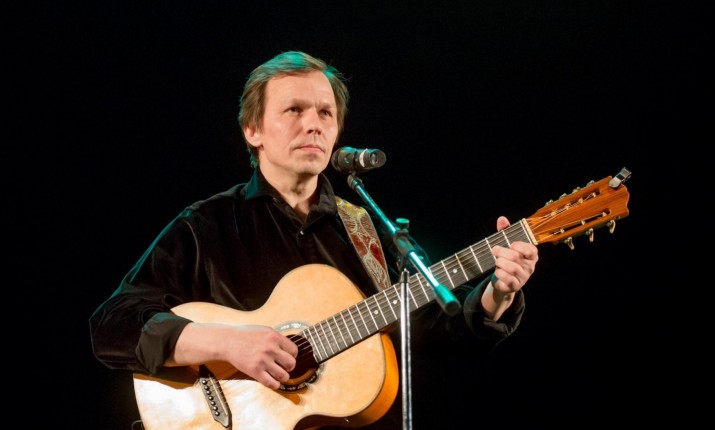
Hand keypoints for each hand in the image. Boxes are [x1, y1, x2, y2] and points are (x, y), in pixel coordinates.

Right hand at [170, 323, 298, 389]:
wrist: (228, 341)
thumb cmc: (246, 335)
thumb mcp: (265, 330)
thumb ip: (278, 339)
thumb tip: (290, 349)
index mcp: (274, 337)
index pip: (294, 350)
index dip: (293, 356)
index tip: (289, 357)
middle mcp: (270, 349)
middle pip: (291, 364)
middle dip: (290, 367)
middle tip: (285, 367)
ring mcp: (263, 361)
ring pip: (283, 375)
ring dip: (283, 377)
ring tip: (279, 375)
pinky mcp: (255, 371)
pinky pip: (271, 383)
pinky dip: (275, 385)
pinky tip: (273, 381)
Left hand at [480, 216, 538, 319]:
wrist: (502, 281)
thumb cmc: (507, 259)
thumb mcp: (506, 245)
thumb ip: (505, 232)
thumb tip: (502, 219)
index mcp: (531, 256)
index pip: (531, 250)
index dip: (520, 246)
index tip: (511, 244)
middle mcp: (530, 267)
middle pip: (517, 257)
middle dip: (502, 252)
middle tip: (494, 250)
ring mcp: (523, 277)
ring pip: (513, 268)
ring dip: (500, 262)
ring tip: (496, 261)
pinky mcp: (515, 286)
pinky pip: (508, 279)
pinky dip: (500, 273)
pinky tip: (497, 271)